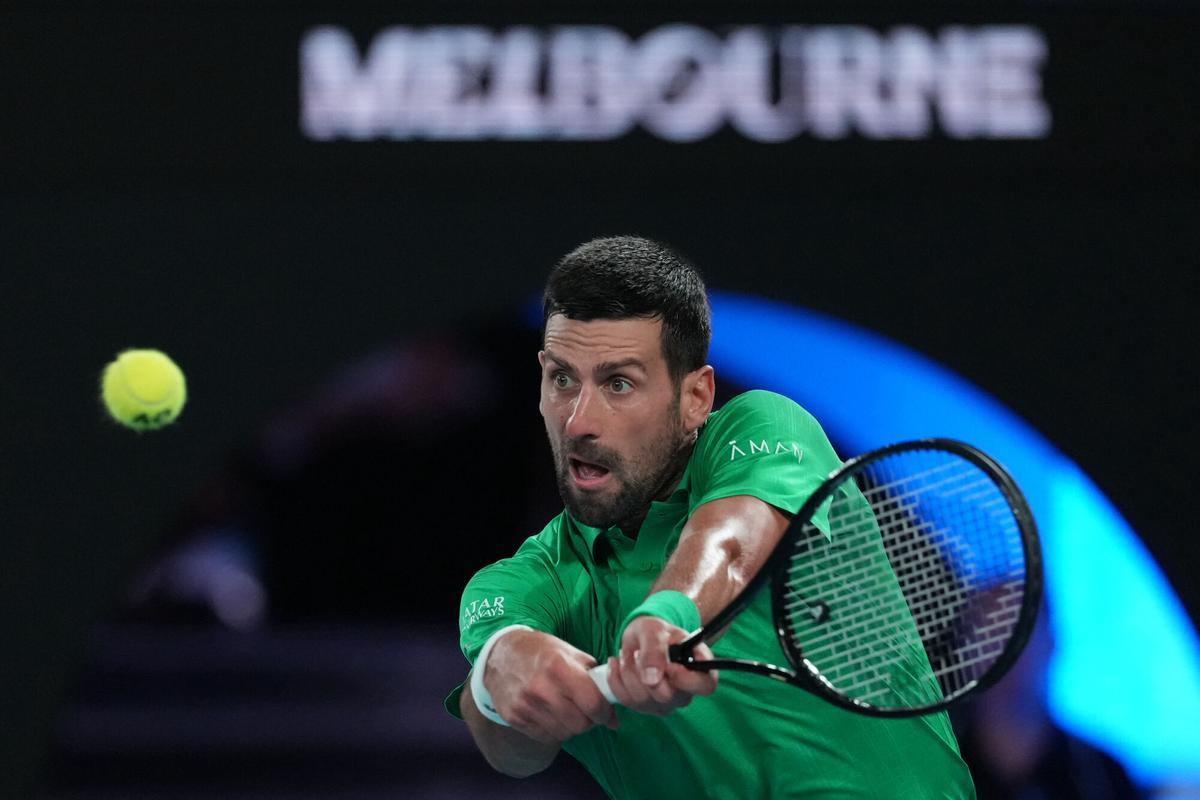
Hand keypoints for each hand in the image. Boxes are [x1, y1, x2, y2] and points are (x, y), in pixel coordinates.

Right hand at [483, 628, 617, 743]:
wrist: (500, 654)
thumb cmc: (541, 651)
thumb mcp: (569, 652)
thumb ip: (593, 676)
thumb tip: (613, 709)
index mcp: (559, 666)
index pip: (592, 703)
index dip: (605, 712)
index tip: (607, 713)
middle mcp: (541, 687)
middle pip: (579, 724)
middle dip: (589, 721)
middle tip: (587, 712)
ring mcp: (525, 705)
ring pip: (564, 733)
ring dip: (572, 727)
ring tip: (568, 711)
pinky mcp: (514, 717)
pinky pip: (545, 737)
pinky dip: (554, 730)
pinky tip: (552, 714)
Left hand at [605, 616, 717, 714]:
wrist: (640, 637)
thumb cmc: (656, 631)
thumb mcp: (654, 630)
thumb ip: (655, 650)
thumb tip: (652, 679)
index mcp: (699, 670)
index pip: (706, 686)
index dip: (688, 679)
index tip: (670, 665)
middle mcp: (685, 692)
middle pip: (667, 697)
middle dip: (645, 671)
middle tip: (639, 651)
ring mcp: (665, 703)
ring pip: (642, 699)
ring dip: (628, 672)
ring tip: (629, 654)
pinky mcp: (644, 707)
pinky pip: (625, 699)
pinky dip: (616, 678)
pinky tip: (617, 663)